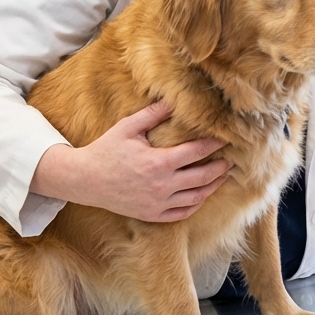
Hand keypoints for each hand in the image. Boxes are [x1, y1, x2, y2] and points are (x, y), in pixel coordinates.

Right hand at [31, 101, 230, 222]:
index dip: (213, 145)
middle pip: (203, 177)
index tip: (224, 138)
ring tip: (222, 176)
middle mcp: (161, 186)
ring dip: (213, 187)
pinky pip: (182, 213)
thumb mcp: (128, 127)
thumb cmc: (106, 150)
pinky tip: (202, 194)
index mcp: (157, 162)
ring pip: (196, 198)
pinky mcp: (152, 215)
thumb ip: (153, 114)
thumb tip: (174, 99)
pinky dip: (196, 204)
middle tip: (230, 159)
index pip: (196, 152)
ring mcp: (157, 203)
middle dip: (220, 167)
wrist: (84, 180)